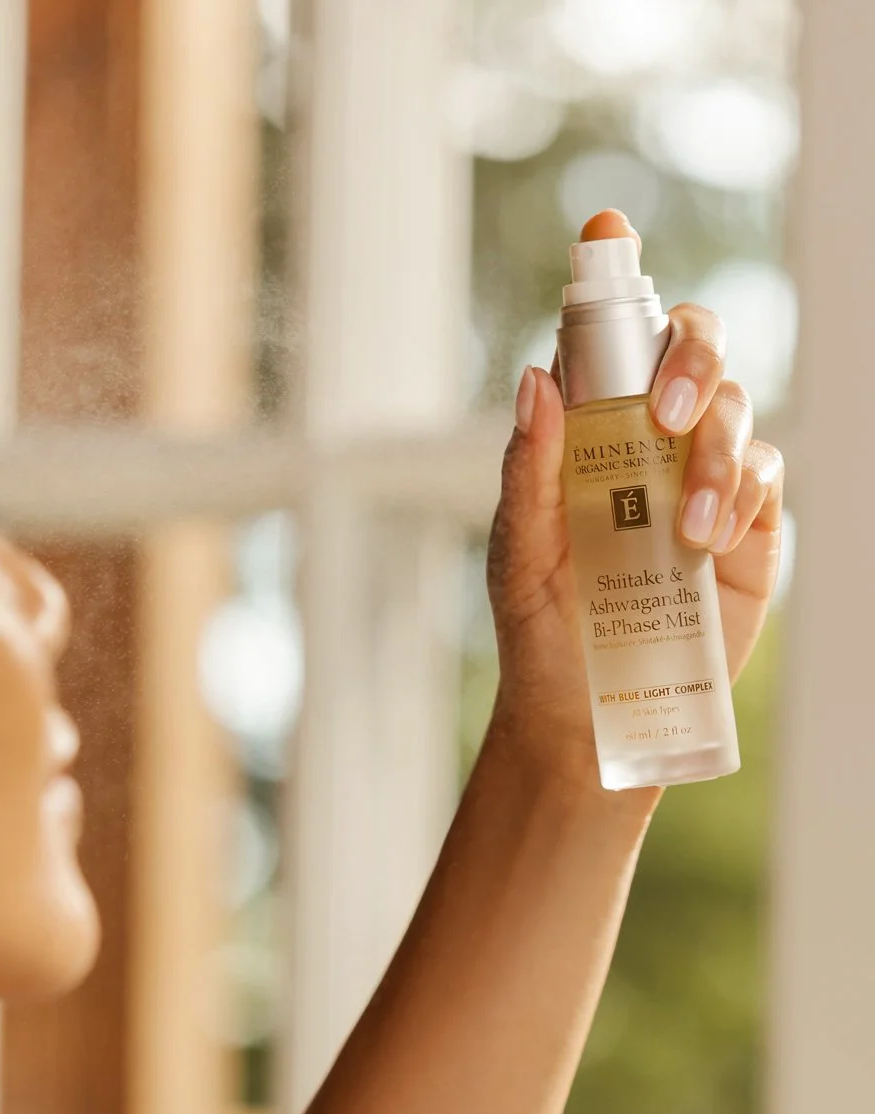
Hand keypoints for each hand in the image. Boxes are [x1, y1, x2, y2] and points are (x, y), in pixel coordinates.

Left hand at [486, 210, 783, 794]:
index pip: (606, 340)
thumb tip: (536, 377)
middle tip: (663, 415)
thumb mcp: (517, 553)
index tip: (606, 230)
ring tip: (685, 530)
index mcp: (587, 432)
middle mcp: (650, 440)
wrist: (590, 714)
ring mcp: (703, 479)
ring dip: (716, 451)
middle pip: (694, 348)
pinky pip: (764, 475)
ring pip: (735, 408)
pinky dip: (744, 488)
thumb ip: (529, 470)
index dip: (613, 275)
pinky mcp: (747, 528)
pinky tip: (711, 535)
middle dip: (690, 357)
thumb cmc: (540, 628)